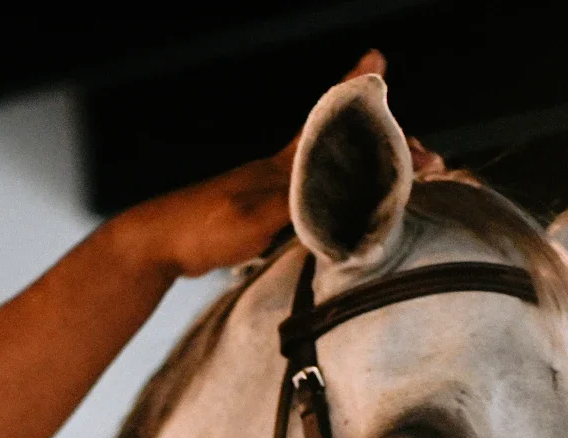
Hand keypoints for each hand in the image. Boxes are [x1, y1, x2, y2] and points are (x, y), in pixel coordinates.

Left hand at [107, 51, 387, 280]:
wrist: (156, 245)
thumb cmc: (201, 226)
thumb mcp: (255, 216)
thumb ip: (298, 205)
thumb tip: (342, 198)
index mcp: (282, 167)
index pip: (326, 122)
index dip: (352, 93)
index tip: (375, 62)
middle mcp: (279, 174)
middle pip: (335, 149)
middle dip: (375, 142)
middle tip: (412, 148)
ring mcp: (268, 194)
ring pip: (324, 175)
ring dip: (356, 173)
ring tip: (386, 175)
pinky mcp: (258, 217)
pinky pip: (309, 204)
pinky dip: (332, 204)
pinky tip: (336, 212)